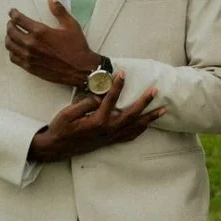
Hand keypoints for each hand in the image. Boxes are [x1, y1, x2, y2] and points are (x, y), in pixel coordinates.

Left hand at [6, 0, 102, 88]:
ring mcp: (29, 56)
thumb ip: (59, 11)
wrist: (80, 69)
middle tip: (12, 22)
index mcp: (40, 31)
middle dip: (10, 25)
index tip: (12, 12)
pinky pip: (13, 57)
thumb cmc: (77, 47)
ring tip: (12, 34)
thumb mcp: (71, 26)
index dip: (14, 14)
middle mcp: (31, 43)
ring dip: (8, 37)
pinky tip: (15, 48)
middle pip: (11, 31)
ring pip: (10, 45)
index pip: (19, 19)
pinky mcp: (29, 67)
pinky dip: (11, 51)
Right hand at [28, 84, 162, 162]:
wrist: (57, 148)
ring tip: (163, 110)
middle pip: (132, 114)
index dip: (117, 85)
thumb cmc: (61, 129)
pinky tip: (147, 125)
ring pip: (135, 127)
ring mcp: (111, 137)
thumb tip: (99, 97)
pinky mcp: (110, 141)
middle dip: (145, 101)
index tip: (122, 73)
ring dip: (150, 118)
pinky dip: (140, 130)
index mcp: (97, 121)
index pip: (111, 99)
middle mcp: (108, 130)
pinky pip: (130, 136)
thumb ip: (85, 104)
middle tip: (155, 90)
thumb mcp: (67, 114)